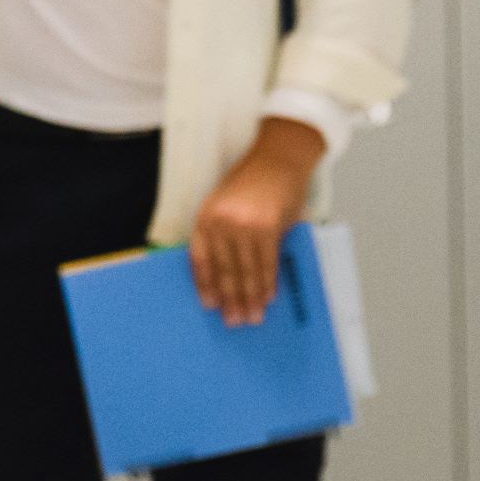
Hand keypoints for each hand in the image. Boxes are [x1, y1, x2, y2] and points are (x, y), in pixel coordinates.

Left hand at [189, 118, 319, 322]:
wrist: (278, 159)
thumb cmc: (251, 182)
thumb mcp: (225, 205)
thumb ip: (221, 235)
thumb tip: (226, 276)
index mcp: (205, 217)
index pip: (201, 260)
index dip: (206, 285)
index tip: (210, 305)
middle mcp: (220, 223)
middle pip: (224, 270)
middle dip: (231, 299)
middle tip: (234, 321)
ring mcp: (244, 226)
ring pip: (246, 271)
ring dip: (251, 298)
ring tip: (253, 317)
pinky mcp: (267, 228)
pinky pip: (267, 263)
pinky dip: (268, 283)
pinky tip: (268, 297)